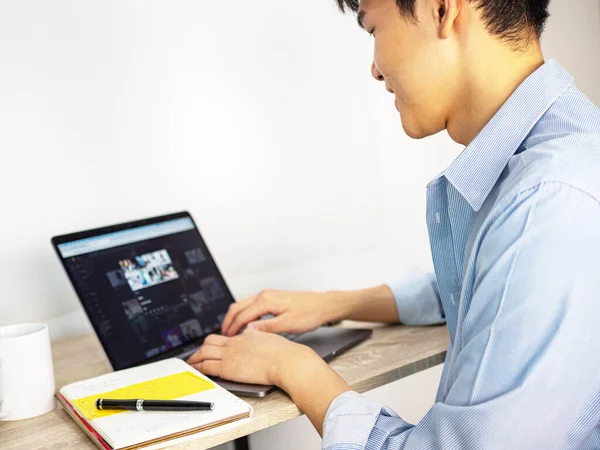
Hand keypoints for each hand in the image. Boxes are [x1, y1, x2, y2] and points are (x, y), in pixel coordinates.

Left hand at [187, 329, 323, 386]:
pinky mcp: (227, 367)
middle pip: (211, 340)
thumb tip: (255, 333)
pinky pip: (206, 366)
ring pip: (204, 352)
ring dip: (196, 357)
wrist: (287, 361)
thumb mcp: (272, 338)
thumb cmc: (286, 354)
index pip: (227, 336)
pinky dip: (198, 367)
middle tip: (197, 354)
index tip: (216, 347)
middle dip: (202, 347)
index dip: (219, 342)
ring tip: (191, 362)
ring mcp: (230, 354)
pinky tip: (196, 370)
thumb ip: (261, 336)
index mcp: (247, 335)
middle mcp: (236, 342)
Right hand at [221, 290, 339, 336]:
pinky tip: (245, 325)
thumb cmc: (309, 314)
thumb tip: (248, 330)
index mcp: (266, 300)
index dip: (232, 328)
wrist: (323, 305)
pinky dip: (244, 314)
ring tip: (231, 332)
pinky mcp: (272, 297)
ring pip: (243, 305)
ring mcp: (267, 294)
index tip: (226, 339)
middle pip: (238, 307)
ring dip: (235, 317)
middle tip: (223, 336)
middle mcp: (264, 294)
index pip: (241, 315)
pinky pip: (251, 305)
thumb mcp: (288, 324)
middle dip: (228, 321)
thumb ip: (266, 327)